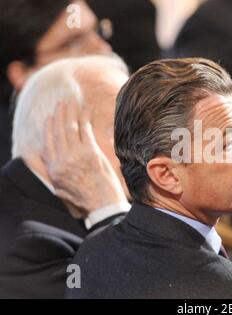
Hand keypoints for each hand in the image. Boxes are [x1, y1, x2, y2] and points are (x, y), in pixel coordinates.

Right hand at [42, 100, 126, 215]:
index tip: (51, 117)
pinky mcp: (91, 153)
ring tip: (72, 102)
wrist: (103, 206)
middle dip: (59, 115)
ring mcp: (76, 156)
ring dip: (71, 113)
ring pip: (71, 128)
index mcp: (54, 169)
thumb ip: (49, 170)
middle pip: (58, 132)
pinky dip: (85, 119)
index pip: (48, 143)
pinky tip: (86, 110)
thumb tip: (38, 154)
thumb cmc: (84, 199)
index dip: (49, 128)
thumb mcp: (60, 189)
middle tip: (62, 103)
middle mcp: (62, 161)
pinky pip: (86, 131)